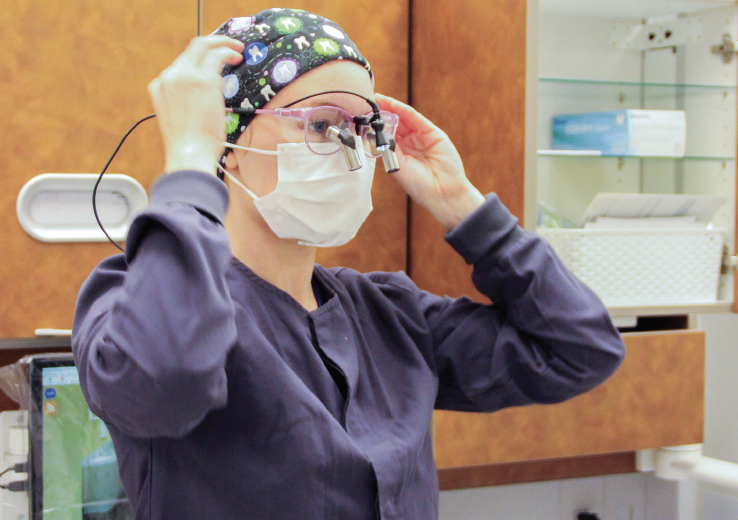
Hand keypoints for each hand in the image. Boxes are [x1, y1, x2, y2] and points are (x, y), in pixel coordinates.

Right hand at [149, 36, 243, 174]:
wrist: (188, 155)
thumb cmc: (189, 145)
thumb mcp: (180, 118)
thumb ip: (187, 100)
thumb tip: (207, 93)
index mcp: (160, 87)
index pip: (182, 64)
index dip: (200, 58)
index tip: (214, 59)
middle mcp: (169, 78)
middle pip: (192, 48)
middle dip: (213, 42)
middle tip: (230, 45)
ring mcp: (184, 77)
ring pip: (204, 47)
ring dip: (223, 45)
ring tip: (237, 51)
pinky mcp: (202, 81)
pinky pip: (217, 56)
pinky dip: (228, 53)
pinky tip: (237, 58)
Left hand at [374, 94, 484, 230]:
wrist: (442, 193)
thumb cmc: (420, 186)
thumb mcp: (398, 166)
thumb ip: (388, 149)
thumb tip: (373, 134)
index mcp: (401, 153)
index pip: (387, 134)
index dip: (375, 125)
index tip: (362, 117)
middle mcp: (411, 143)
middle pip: (395, 123)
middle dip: (381, 113)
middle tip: (366, 103)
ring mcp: (422, 137)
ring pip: (404, 118)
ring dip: (391, 108)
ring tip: (377, 100)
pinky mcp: (433, 133)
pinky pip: (416, 119)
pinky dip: (404, 111)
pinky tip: (393, 105)